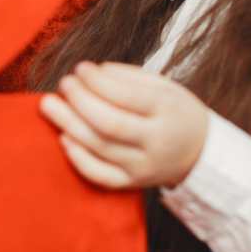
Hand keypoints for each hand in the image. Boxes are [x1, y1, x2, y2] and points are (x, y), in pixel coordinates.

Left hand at [39, 61, 207, 188]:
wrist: (199, 152)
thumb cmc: (173, 111)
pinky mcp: (133, 183)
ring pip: (100, 148)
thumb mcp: (163, 86)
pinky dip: (78, 158)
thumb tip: (90, 73)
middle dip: (79, 102)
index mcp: (168, 111)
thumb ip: (127, 77)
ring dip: (69, 124)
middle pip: (109, 124)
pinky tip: (63, 137)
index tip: (80, 68)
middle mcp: (157, 142)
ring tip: (50, 105)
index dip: (97, 82)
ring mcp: (144, 167)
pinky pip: (100, 175)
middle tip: (63, 85)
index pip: (127, 96)